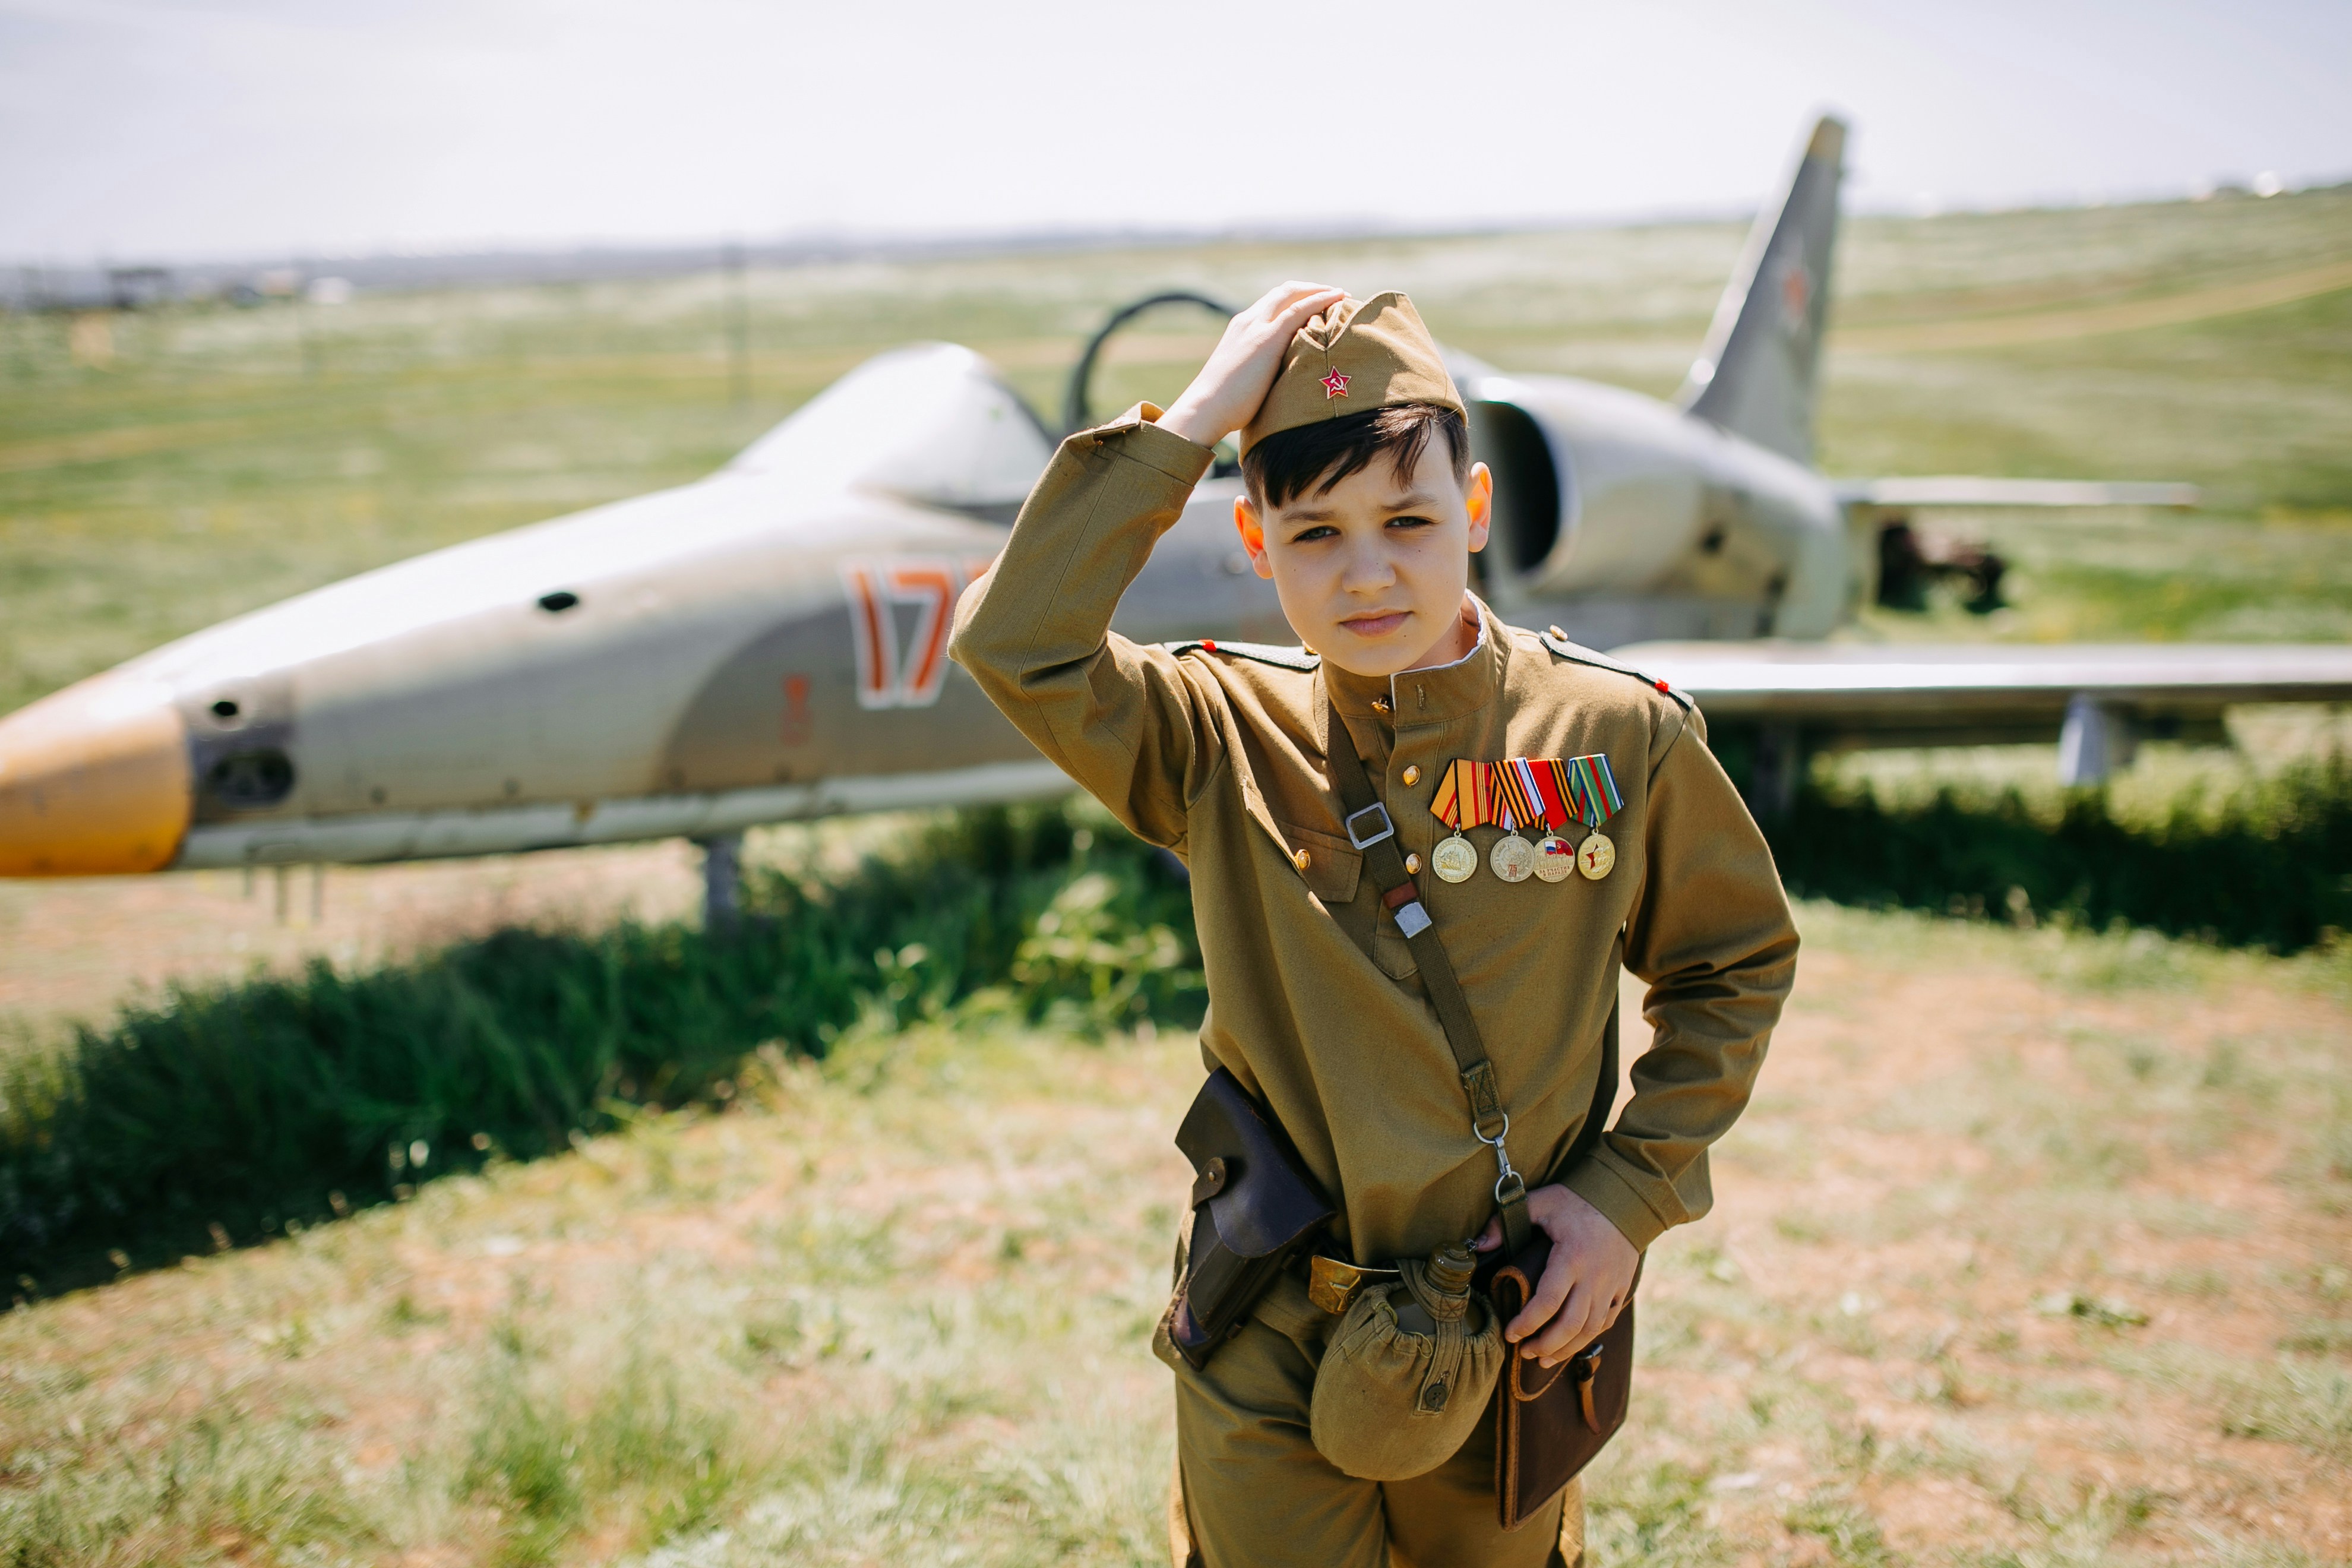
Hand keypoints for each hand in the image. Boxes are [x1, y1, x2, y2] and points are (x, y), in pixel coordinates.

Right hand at [1157, 281, 1346, 448]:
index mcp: (1241, 329)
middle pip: (1284, 292)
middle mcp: (1248, 320)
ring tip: (1342, 296)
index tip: (1319, 305)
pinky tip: (1338, 298)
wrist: (1205, 409)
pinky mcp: (1267, 337)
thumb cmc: (1223, 407)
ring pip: (1293, 295)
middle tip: (1336, 296)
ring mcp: (1257, 326)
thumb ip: (1259, 373)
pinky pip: (1299, 309)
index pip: (1272, 304)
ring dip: (1320, 291)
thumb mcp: (1243, 381)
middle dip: (1312, 290)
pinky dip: (1320, 299)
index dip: (1298, 300)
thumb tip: (1279, 388)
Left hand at [1473, 1185, 1638, 1366]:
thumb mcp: (1542, 1201)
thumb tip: (1479, 1245)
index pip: (1548, 1302)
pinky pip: (1608, 1320)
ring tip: (1544, 1358)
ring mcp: (1611, 1285)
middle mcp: (1594, 1277)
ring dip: (1567, 1349)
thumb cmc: (1579, 1200)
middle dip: (1546, 1345)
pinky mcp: (1623, 1287)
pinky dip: (1590, 1337)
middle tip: (1525, 1352)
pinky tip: (1573, 1343)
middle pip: (1571, 1325)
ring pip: (1591, 1329)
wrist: (1626, 1197)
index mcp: (1571, 1258)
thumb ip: (1506, 1220)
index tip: (1510, 1334)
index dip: (1527, 1323)